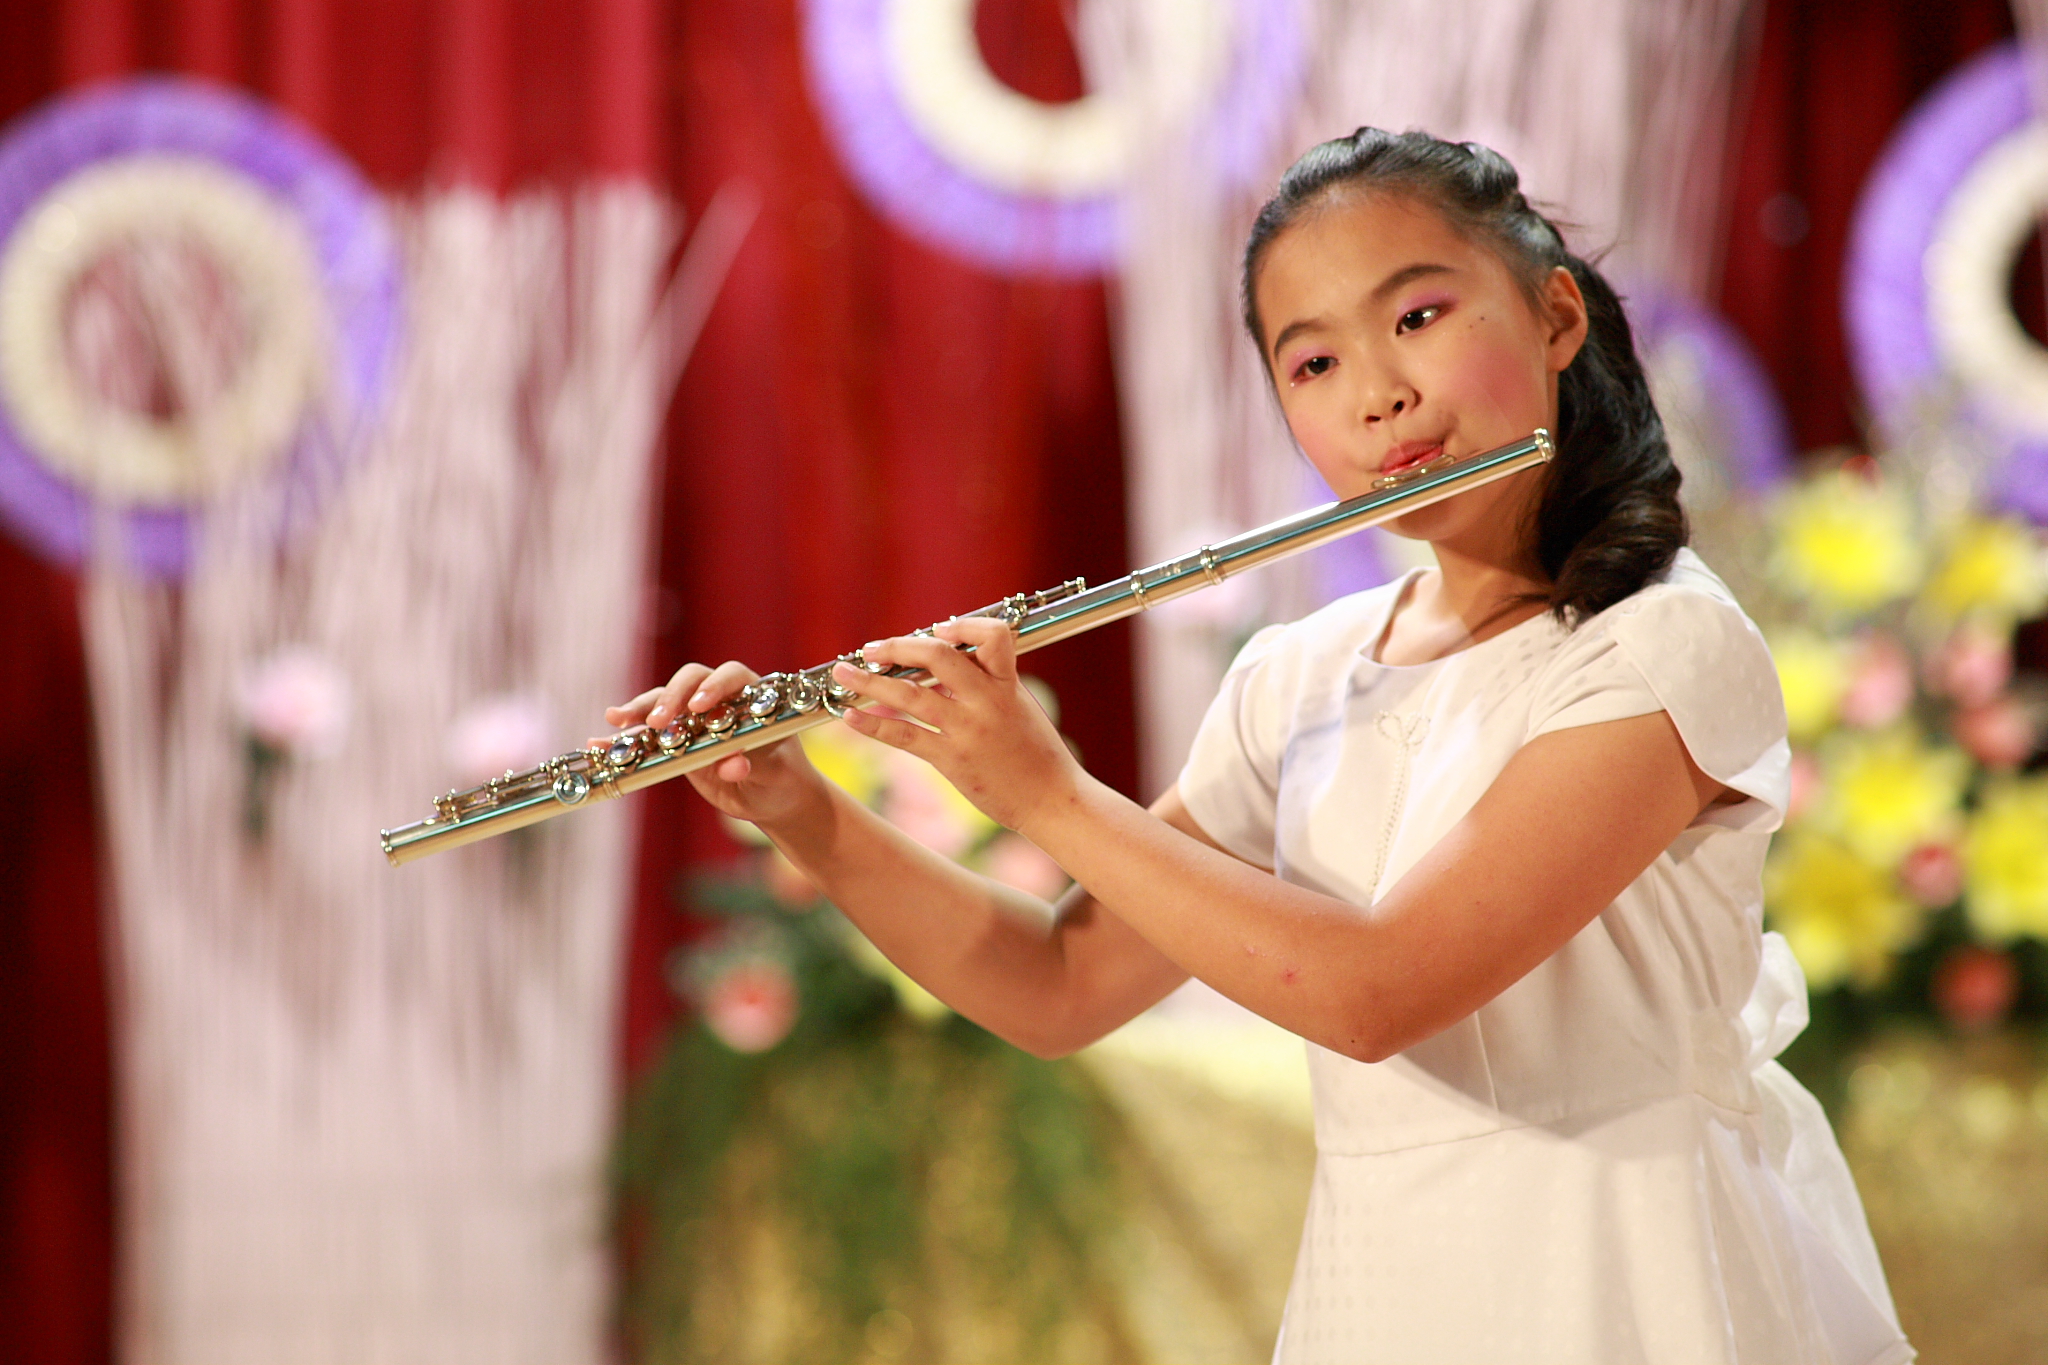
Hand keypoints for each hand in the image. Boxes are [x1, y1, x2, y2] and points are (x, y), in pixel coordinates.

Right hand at [606, 660, 826, 828]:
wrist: (772, 796)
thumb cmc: (780, 775)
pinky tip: (599, 742)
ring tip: (617, 720)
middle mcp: (719, 699)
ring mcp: (693, 718)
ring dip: (640, 710)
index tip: (700, 707)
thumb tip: (734, 763)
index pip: (730, 676)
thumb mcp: (773, 772)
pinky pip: (647, 734)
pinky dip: (624, 737)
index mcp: (750, 696)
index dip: (714, 687)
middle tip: (657, 720)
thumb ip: (756, 764)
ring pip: (663, 703)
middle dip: (671, 697)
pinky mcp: (675, 739)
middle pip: (690, 682)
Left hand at [829, 617, 1082, 833]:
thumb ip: (986, 686)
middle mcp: (987, 702)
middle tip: (871, 648)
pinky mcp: (952, 760)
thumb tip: (938, 669)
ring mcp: (968, 730)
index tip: (937, 627)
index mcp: (1008, 684)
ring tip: (843, 672)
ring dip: (870, 680)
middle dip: (899, 646)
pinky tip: (851, 717)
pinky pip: (905, 736)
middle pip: (938, 656)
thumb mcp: (1020, 708)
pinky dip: (874, 724)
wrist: (1051, 800)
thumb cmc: (1037, 755)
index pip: (992, 635)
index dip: (962, 625)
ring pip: (910, 695)